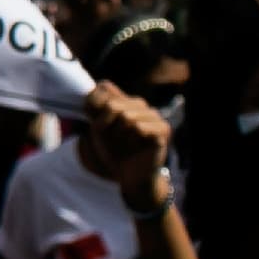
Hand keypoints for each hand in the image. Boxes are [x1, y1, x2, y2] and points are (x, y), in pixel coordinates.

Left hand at [80, 81, 172, 195]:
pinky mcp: (163, 129)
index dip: (94, 108)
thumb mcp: (98, 128)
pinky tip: (138, 147)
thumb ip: (97, 107)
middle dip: (107, 127)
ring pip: (126, 116)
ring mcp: (154, 116)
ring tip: (127, 143)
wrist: (129, 174)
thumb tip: (101, 84)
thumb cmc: (113, 150)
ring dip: (120, 135)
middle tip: (116, 139)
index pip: (105, 88)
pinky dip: (132, 140)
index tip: (98, 125)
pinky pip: (139, 128)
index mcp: (125, 100)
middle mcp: (141, 104)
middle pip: (112, 105)